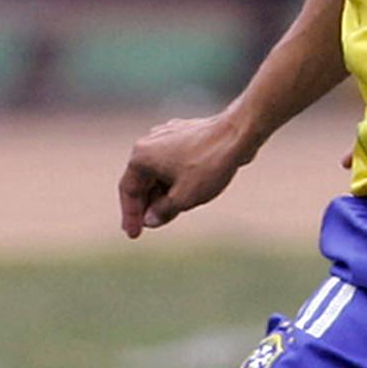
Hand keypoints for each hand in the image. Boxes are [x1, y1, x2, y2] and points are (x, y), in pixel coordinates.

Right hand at [118, 112, 250, 237]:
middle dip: (147, 204)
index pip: (128, 190)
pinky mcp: (184, 134)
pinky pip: (172, 162)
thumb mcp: (183, 198)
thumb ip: (162, 212)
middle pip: (142, 180)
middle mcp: (149, 142)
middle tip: (151, 225)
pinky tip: (185, 193)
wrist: (238, 133)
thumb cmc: (209, 165)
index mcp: (141, 156)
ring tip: (171, 212)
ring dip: (161, 192)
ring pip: (158, 170)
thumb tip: (150, 220)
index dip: (130, 215)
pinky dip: (174, 179)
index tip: (134, 234)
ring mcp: (167, 135)